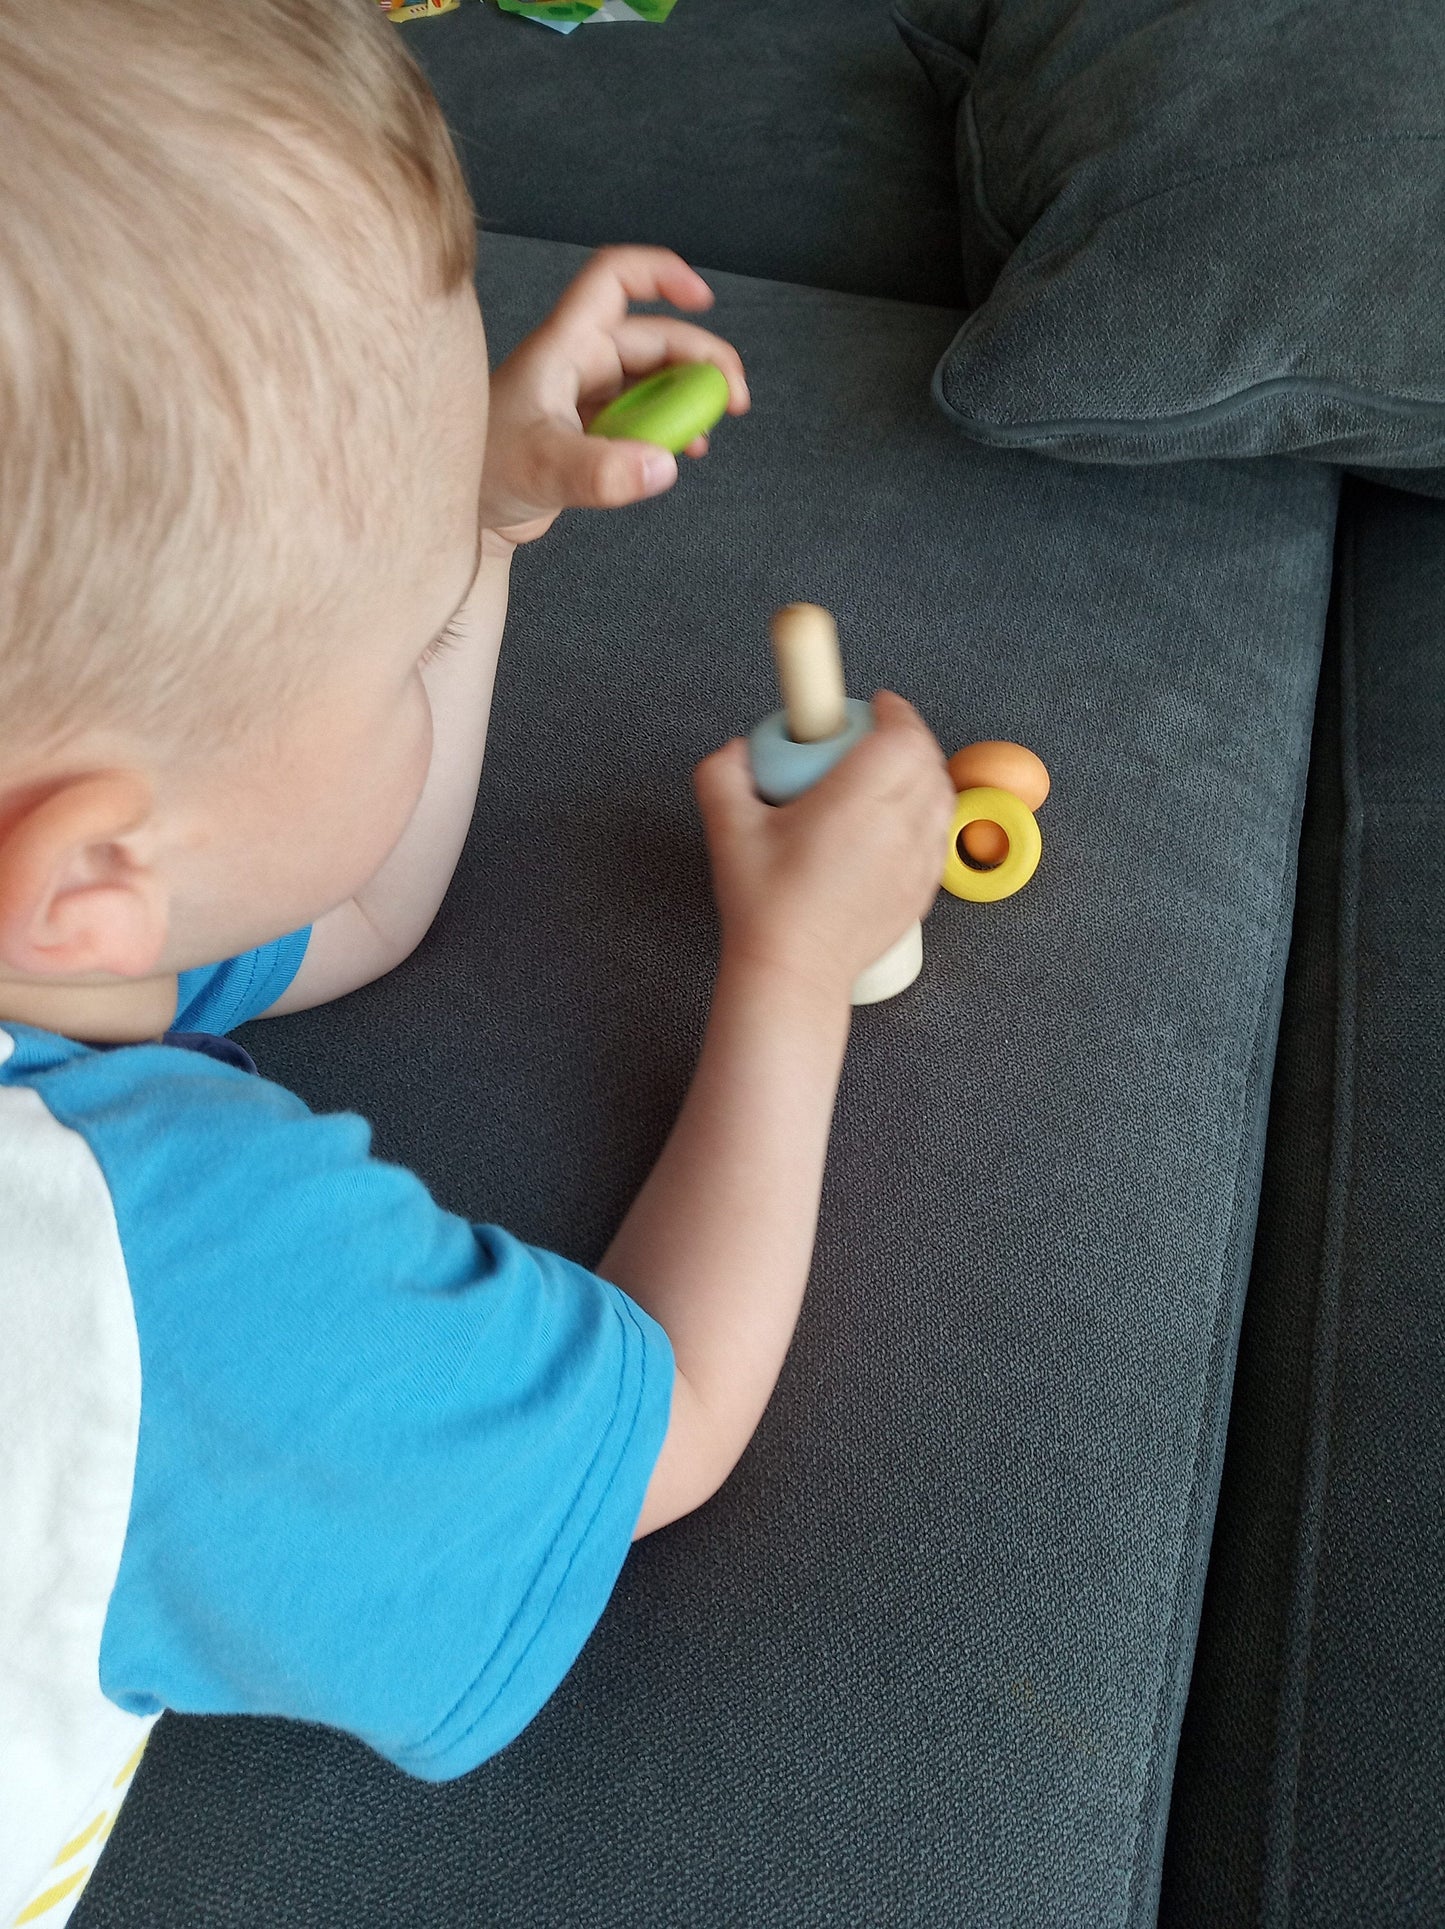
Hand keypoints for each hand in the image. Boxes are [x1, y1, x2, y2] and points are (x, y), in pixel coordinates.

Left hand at [479, 246, 749, 546]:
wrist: (459, 518)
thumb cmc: (481, 476)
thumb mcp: (542, 469)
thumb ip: (601, 473)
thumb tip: (664, 467)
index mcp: (564, 346)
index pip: (614, 279)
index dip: (661, 273)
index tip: (704, 298)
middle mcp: (578, 363)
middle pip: (654, 337)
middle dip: (700, 361)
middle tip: (732, 402)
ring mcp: (585, 398)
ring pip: (653, 380)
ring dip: (688, 399)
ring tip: (708, 431)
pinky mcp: (589, 433)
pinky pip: (642, 417)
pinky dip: (669, 429)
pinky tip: (682, 454)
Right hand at [694, 692, 956, 1002]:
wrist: (794, 973)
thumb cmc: (765, 908)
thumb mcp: (728, 831)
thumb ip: (722, 775)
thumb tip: (737, 750)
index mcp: (856, 803)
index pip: (900, 737)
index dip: (895, 712)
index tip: (877, 705)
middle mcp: (896, 828)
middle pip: (927, 760)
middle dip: (908, 737)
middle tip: (876, 735)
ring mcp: (917, 861)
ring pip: (942, 796)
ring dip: (922, 773)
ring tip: (890, 773)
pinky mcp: (923, 890)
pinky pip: (939, 834)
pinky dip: (927, 814)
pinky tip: (896, 821)